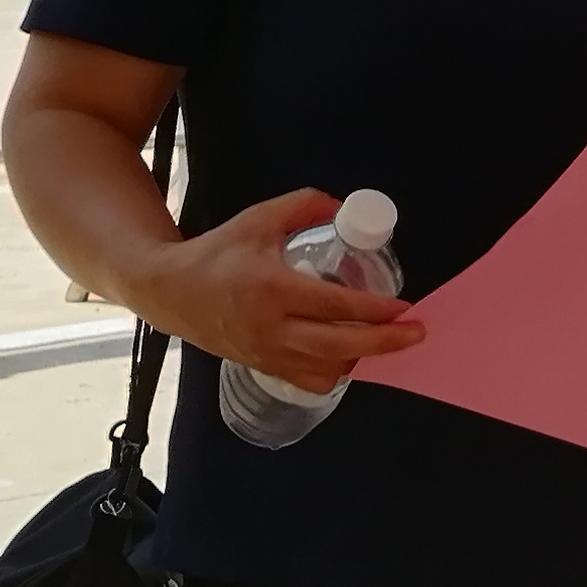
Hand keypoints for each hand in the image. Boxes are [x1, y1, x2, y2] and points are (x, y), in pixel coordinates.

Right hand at [134, 187, 427, 391]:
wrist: (170, 292)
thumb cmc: (216, 253)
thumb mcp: (258, 219)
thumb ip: (303, 206)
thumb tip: (345, 206)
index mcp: (272, 289)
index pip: (335, 305)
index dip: (375, 309)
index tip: (405, 305)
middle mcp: (271, 328)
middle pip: (339, 346)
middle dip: (384, 342)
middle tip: (416, 332)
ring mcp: (266, 354)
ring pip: (327, 370)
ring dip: (359, 357)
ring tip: (378, 338)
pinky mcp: (262, 368)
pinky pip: (308, 381)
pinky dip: (334, 371)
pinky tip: (344, 352)